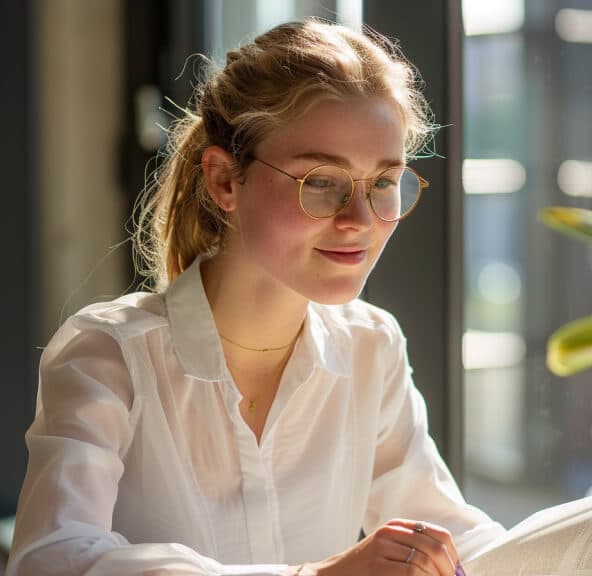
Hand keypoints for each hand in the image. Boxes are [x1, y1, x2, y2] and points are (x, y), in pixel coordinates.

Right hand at [298, 519, 461, 575]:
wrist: (335, 574)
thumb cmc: (367, 568)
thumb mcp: (390, 552)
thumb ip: (415, 551)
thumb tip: (452, 568)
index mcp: (398, 526)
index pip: (439, 534)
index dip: (454, 556)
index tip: (457, 573)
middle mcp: (391, 532)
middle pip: (435, 548)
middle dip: (449, 571)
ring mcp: (383, 547)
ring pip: (425, 562)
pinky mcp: (378, 565)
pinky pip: (411, 573)